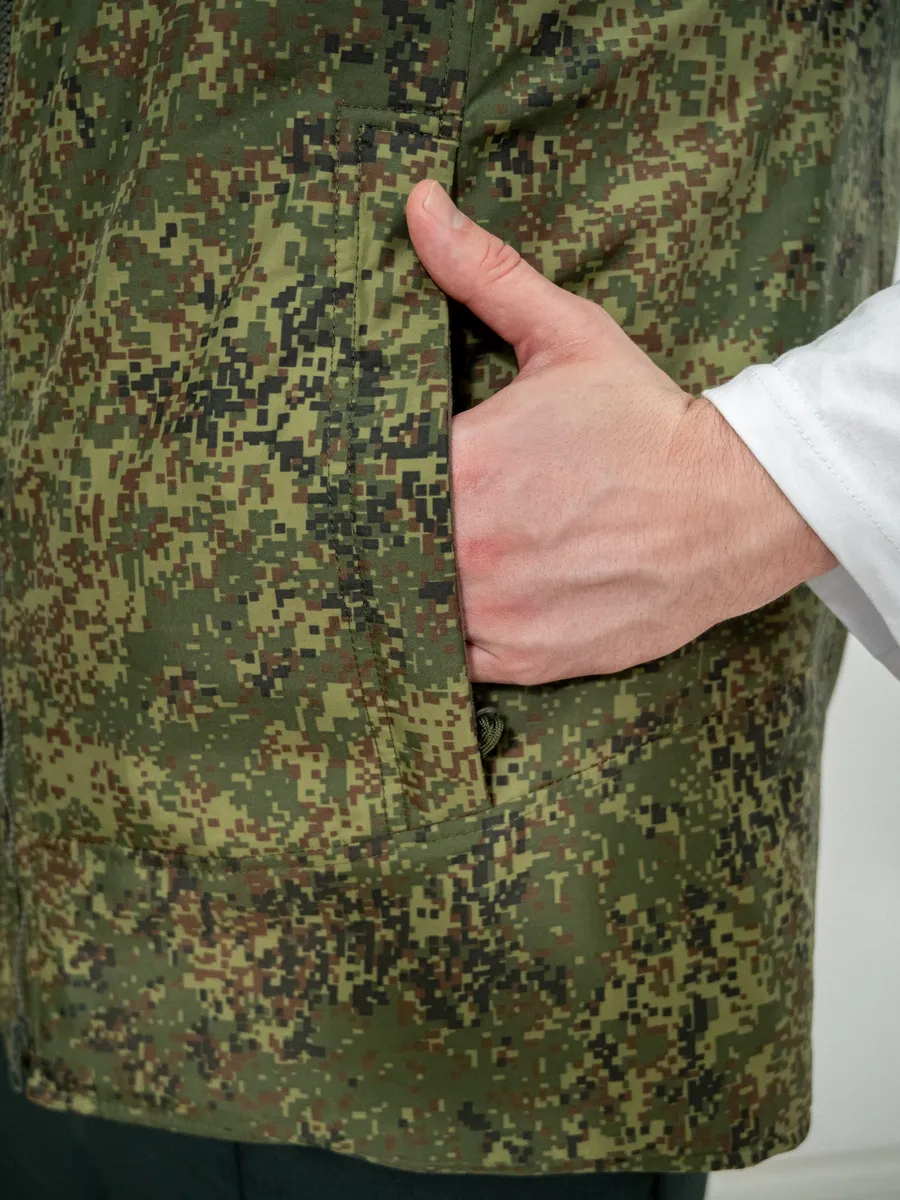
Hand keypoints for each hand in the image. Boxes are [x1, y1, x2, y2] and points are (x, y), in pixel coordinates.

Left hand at [404, 181, 838, 684]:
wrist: (732, 507)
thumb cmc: (646, 423)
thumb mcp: (567, 335)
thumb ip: (485, 272)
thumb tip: (418, 201)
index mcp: (462, 464)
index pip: (364, 476)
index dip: (354, 476)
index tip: (353, 472)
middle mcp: (468, 546)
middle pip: (377, 546)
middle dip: (373, 532)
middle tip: (369, 522)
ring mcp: (494, 610)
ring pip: (410, 606)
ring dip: (407, 586)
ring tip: (409, 565)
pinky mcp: (525, 658)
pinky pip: (453, 658)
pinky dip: (448, 638)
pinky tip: (459, 606)